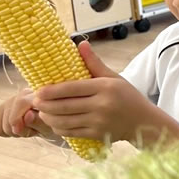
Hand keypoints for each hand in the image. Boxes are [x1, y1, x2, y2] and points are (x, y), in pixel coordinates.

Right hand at [0, 88, 53, 137]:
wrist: (50, 125)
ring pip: (0, 117)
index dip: (16, 117)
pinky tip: (18, 130)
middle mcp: (23, 94)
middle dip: (16, 128)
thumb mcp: (50, 126)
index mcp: (37, 95)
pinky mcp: (2, 109)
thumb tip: (27, 115)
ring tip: (27, 130)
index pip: (21, 101)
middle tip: (31, 132)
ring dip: (12, 130)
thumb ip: (39, 121)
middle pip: (9, 110)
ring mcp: (11, 100)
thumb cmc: (51, 125)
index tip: (18, 130)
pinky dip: (5, 132)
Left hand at [33, 41, 152, 142]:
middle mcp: (101, 105)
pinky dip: (60, 128)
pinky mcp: (97, 135)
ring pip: (65, 121)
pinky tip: (55, 123)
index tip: (38, 91)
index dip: (51, 91)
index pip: (71, 88)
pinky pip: (72, 132)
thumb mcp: (114, 78)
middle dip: (45, 105)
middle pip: (64, 106)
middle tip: (34, 102)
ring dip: (49, 117)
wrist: (144, 122)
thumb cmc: (128, 97)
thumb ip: (94, 63)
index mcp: (105, 88)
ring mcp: (99, 122)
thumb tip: (80, 44)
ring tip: (42, 112)